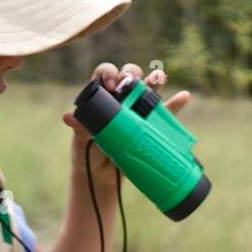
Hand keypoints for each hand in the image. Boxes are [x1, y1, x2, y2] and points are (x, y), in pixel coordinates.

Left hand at [62, 61, 190, 188]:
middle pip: (128, 76)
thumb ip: (80, 128)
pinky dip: (175, 104)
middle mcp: (120, 100)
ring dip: (154, 80)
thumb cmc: (87, 154)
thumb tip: (68, 118)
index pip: (104, 75)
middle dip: (131, 73)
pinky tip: (183, 96)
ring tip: (159, 78)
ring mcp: (137, 111)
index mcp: (100, 98)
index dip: (108, 73)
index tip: (111, 85)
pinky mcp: (151, 126)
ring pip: (147, 89)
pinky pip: (165, 113)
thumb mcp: (82, 140)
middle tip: (129, 84)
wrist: (103, 177)